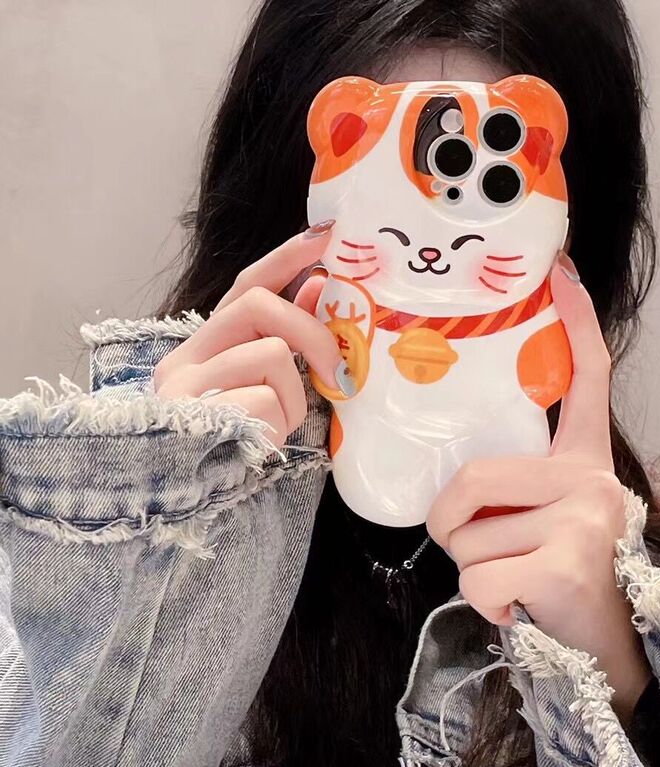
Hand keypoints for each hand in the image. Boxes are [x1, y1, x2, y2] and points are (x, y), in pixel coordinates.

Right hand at [153, 221, 344, 446]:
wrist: (198, 499)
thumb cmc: (242, 440)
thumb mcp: (269, 385)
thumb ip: (288, 337)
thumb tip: (319, 286)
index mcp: (205, 346)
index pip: (245, 286)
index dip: (286, 260)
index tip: (323, 238)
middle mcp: (187, 357)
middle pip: (256, 304)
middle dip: (310, 330)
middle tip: (338, 368)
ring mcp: (188, 383)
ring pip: (272, 354)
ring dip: (295, 394)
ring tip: (281, 421)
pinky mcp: (199, 411)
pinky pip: (269, 396)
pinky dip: (283, 418)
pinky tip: (266, 435)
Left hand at [425, 254, 650, 721]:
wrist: (605, 645)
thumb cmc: (558, 571)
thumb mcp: (543, 517)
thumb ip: (511, 486)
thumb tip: (448, 489)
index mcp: (585, 458)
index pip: (587, 377)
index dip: (574, 323)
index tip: (562, 273)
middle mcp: (592, 478)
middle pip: (474, 476)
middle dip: (448, 521)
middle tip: (464, 542)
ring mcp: (583, 518)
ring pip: (468, 538)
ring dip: (471, 568)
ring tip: (509, 578)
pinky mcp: (565, 564)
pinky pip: (478, 578)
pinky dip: (482, 602)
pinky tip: (517, 609)